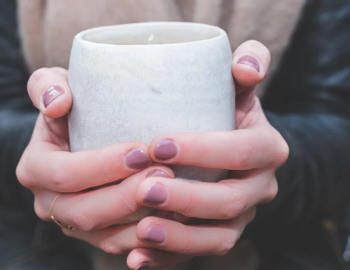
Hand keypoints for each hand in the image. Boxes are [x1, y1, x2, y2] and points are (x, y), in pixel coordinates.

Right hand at [17, 67, 162, 231]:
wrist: (79, 136)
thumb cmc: (73, 108)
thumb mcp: (55, 85)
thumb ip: (47, 86)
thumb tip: (57, 103)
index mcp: (34, 169)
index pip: (64, 174)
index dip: (103, 165)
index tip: (141, 150)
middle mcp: (48, 202)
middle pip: (85, 211)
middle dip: (128, 195)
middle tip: (165, 173)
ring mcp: (72, 224)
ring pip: (106, 235)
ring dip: (141, 218)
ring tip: (175, 194)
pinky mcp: (95, 235)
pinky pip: (121, 245)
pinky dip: (147, 236)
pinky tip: (173, 217)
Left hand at [66, 40, 288, 268]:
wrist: (222, 147)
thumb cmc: (222, 109)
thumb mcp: (235, 85)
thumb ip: (246, 65)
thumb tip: (245, 65)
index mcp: (266, 148)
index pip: (243, 151)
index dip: (203, 149)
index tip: (156, 144)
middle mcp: (259, 187)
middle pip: (230, 201)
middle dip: (187, 198)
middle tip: (144, 188)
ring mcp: (240, 217)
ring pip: (218, 238)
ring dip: (180, 238)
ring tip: (142, 230)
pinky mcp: (218, 235)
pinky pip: (197, 255)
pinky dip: (168, 260)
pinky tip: (138, 260)